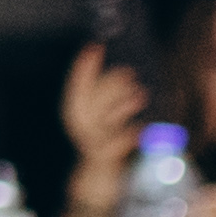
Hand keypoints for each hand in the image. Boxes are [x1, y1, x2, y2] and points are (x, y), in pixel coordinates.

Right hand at [61, 42, 148, 165]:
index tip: (95, 46)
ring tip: (140, 95)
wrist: (97, 171)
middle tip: (129, 72)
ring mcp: (90, 139)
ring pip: (104, 119)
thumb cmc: (102, 135)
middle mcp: (78, 123)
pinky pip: (118, 143)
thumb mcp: (98, 110)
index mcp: (73, 109)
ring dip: (121, 106)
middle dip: (109, 84)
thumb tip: (109, 60)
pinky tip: (142, 126)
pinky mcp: (104, 155)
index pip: (76, 83)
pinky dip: (130, 134)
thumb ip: (103, 90)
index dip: (84, 65)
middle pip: (90, 99)